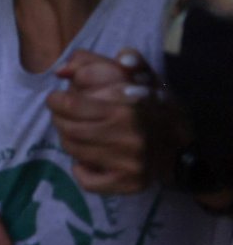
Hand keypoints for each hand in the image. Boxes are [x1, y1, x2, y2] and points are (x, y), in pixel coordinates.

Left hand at [46, 48, 169, 193]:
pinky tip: (87, 159)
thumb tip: (61, 70)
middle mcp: (130, 135)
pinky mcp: (131, 183)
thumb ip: (96, 62)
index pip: (71, 104)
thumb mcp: (135, 74)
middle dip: (59, 118)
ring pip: (74, 150)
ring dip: (67, 139)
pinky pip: (89, 181)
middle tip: (63, 114)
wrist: (186, 145)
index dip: (57, 99)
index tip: (59, 97)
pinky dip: (80, 170)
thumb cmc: (154, 105)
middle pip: (68, 128)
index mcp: (127, 106)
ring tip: (75, 131)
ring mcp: (131, 162)